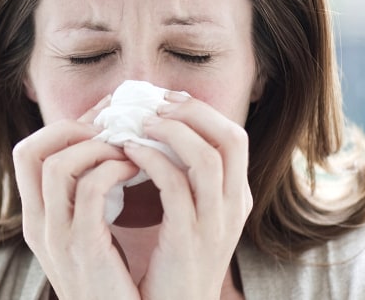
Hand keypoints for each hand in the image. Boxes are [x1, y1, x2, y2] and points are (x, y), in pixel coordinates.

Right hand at [13, 96, 140, 299]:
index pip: (28, 152)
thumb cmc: (114, 281)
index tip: (102, 117)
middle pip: (29, 151)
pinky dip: (113, 169)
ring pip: (57, 165)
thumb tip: (111, 149)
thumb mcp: (91, 234)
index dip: (63, 126)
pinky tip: (135, 169)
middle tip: (112, 126)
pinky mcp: (83, 247)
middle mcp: (38, 223)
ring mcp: (56, 236)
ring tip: (127, 148)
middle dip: (72, 128)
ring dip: (97, 146)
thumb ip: (90, 198)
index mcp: (38, 217)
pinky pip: (90, 189)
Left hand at [122, 92, 252, 299]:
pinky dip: (151, 159)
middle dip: (192, 112)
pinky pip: (174, 185)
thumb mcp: (192, 218)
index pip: (234, 137)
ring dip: (171, 131)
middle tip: (154, 104)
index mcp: (237, 198)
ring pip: (207, 157)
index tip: (168, 100)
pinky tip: (128, 151)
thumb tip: (162, 134)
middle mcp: (235, 207)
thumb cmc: (173, 264)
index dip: (202, 112)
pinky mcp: (188, 239)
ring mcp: (215, 224)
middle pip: (231, 139)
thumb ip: (187, 181)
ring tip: (139, 122)